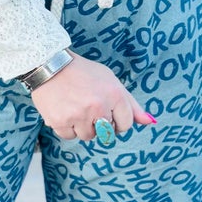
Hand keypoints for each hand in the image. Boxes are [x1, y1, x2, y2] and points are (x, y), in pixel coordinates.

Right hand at [28, 53, 156, 142]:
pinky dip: (67, 126)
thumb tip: (151, 122)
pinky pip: (69, 136)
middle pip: (107, 133)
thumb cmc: (83, 73)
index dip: (116, 119)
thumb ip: (131, 104)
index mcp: (114, 95)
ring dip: (83, 126)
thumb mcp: (111, 81)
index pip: (125, 125)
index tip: (106, 109)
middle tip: (89, 107)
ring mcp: (79, 116)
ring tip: (75, 107)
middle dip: (100, 124)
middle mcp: (98, 107)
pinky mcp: (61, 122)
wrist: (50, 66)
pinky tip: (64, 110)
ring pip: (88, 136)